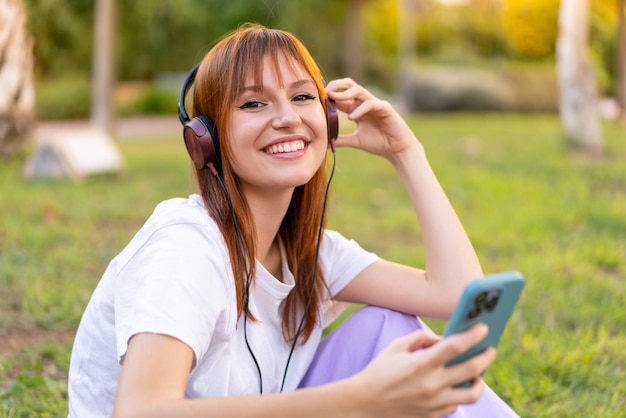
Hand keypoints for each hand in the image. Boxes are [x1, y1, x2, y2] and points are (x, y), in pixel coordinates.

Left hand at [326, 78, 420, 160]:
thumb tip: (325, 144)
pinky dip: (360, 109)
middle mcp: (364, 103)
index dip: (329, 97)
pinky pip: (370, 104)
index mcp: (357, 109)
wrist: (397, 150)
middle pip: (349, 85)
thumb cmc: (379, 143)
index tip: (317, 101)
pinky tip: (351, 118)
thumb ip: (341, 140)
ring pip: (359, 90)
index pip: (341, 97)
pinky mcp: (385, 108)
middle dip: (336, 85)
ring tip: (333, 98)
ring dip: (345, 93)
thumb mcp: (356, 141)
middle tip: (325, 92)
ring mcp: (375, 104)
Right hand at [354, 323, 494, 417]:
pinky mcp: (433, 415)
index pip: (455, 346)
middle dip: (486, 356)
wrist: (365, 403)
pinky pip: (456, 405)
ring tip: (477, 373)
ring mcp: (434, 403)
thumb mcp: (396, 347)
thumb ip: (421, 338)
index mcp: (421, 364)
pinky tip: (456, 385)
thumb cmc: (379, 371)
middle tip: (490, 348)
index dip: (473, 335)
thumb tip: (442, 339)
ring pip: (472, 393)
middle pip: (471, 369)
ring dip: (479, 380)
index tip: (484, 327)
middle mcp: (431, 384)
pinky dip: (460, 393)